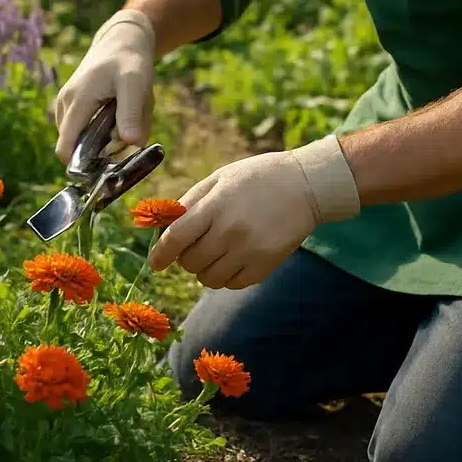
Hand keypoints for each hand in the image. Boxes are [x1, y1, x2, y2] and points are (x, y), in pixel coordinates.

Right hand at [54, 9, 155, 163]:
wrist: (122, 40)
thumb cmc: (130, 61)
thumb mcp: (136, 84)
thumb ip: (131, 113)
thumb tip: (130, 144)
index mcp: (77, 101)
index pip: (66, 147)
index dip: (81, 166)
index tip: (106, 169)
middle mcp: (65, 103)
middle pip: (74, 145)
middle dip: (98, 150)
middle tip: (124, 137)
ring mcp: (65, 102)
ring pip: (80, 137)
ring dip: (100, 138)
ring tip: (121, 119)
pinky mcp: (70, 103)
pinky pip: (82, 127)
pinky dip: (98, 128)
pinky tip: (113, 114)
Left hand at [147, 134, 360, 289]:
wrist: (306, 186)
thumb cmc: (258, 177)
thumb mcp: (221, 177)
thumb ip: (191, 201)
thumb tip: (165, 225)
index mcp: (216, 206)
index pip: (176, 238)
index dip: (160, 253)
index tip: (155, 262)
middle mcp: (230, 231)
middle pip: (190, 262)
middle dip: (186, 257)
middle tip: (196, 245)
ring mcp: (249, 251)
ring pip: (209, 279)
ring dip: (205, 269)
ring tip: (217, 252)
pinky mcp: (265, 266)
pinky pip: (232, 284)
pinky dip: (227, 276)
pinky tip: (235, 258)